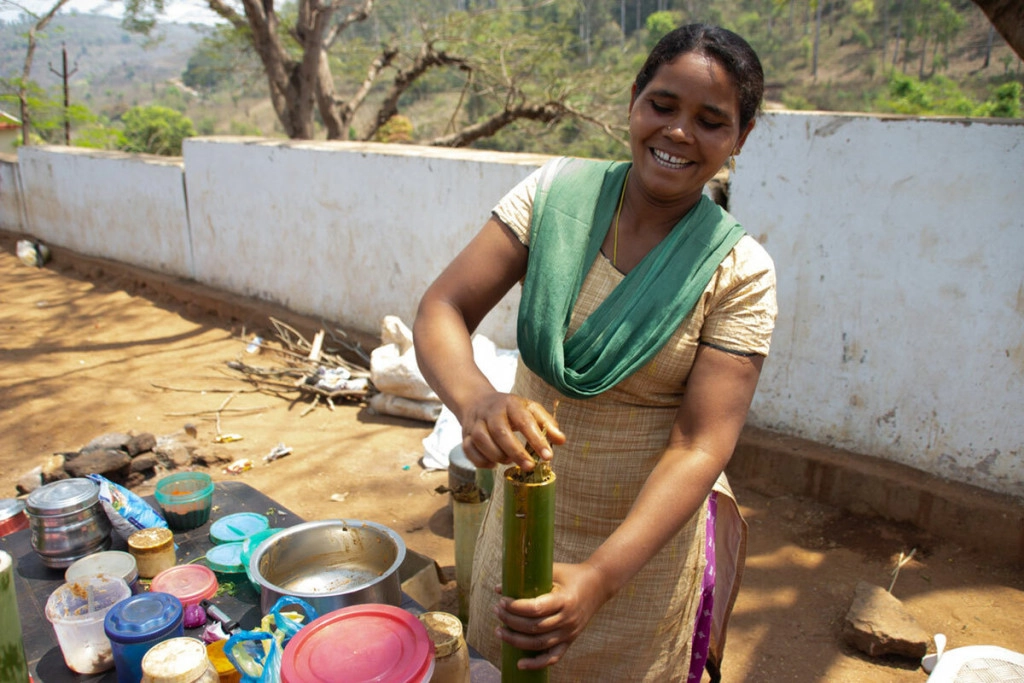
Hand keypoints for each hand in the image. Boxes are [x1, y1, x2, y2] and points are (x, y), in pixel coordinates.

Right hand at [460, 392, 564, 470]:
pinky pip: (469, 451)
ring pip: (482, 441)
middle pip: (500, 432)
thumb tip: (561, 441)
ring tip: (510, 462)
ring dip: (498, 456)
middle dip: (516, 452)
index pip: (524, 420)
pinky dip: (481, 461)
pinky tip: (494, 464)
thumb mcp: (530, 409)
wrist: (477, 401)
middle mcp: (491, 412)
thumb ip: (547, 424)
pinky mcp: (464, 435)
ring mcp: (475, 423)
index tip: (548, 456)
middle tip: (529, 467)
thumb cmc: (510, 410)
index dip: (536, 439)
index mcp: (510, 403)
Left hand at [494, 562, 609, 669]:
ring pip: (539, 643)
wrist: (600, 584)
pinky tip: (520, 664)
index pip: (536, 608)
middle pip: (534, 627)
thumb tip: (499, 587)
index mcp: (565, 600)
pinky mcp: (570, 640)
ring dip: (516, 640)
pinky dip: (536, 663)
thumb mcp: (553, 571)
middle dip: (511, 621)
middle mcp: (568, 619)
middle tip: (497, 611)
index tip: (502, 600)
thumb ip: (528, 578)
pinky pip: (553, 657)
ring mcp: (569, 632)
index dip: (516, 607)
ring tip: (499, 630)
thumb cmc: (573, 574)